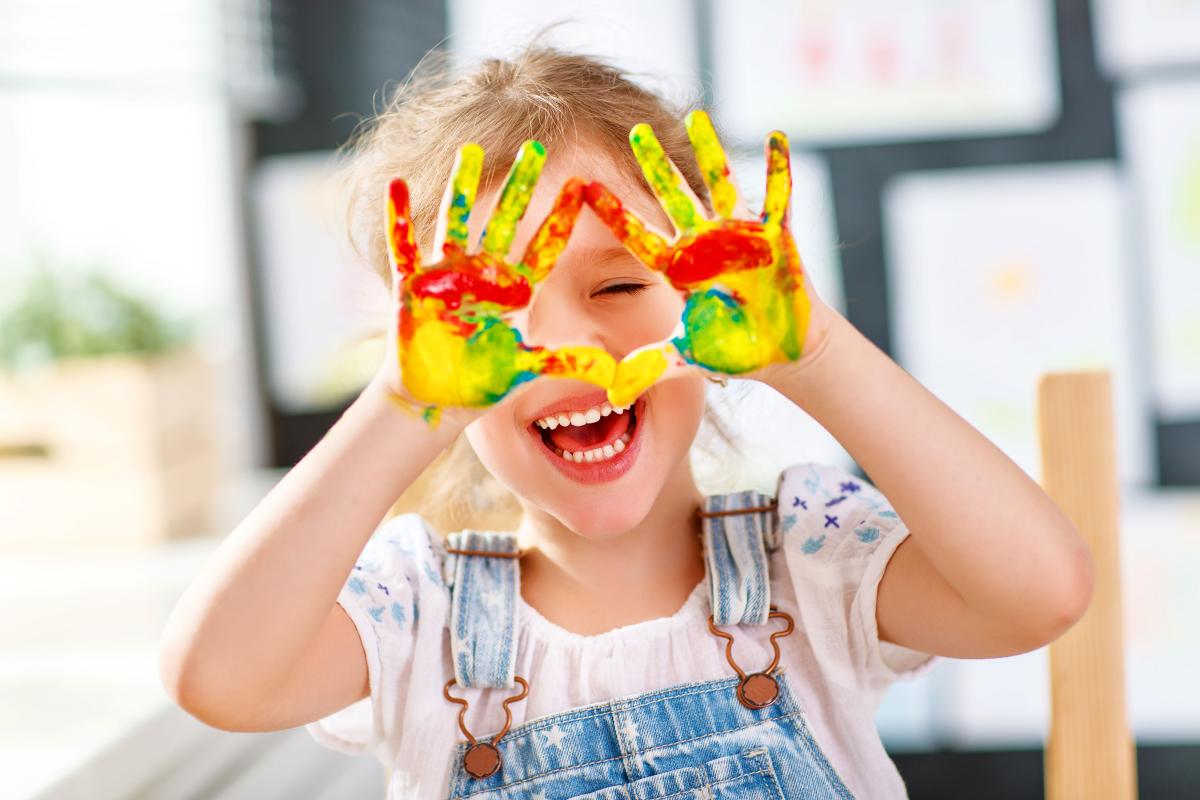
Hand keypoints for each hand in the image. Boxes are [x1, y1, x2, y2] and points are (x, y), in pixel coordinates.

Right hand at [380, 141, 616, 426]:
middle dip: (521, 185)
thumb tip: (614, 373)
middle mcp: (483, 274)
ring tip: (471, 151)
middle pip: (505, 220)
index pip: (544, 246)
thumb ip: (566, 364)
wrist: (436, 398)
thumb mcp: (527, 370)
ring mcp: (446, 275)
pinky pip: (403, 246)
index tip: (582, 185)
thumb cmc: (481, 382)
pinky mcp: (412, 287)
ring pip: (457, 221)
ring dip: (463, 188)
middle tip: (536, 146)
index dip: (561, 218)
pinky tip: (396, 184)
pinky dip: (399, 218)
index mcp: (514, 290)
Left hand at [584, 110, 837, 405]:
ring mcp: (740, 236)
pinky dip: (779, 168)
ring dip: (710, 152)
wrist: (782, 349)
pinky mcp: (777, 237)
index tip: (584, 189)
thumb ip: (649, 369)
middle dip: (655, 166)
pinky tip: (777, 135)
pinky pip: (779, 196)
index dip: (614, 214)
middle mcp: (704, 245)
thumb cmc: (733, 349)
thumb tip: (612, 396)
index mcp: (678, 269)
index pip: (638, 237)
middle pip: (673, 198)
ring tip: (697, 115)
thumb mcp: (687, 359)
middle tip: (634, 131)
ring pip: (720, 186)